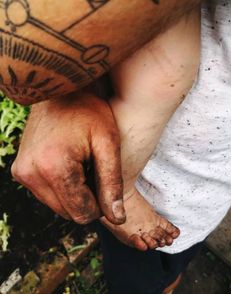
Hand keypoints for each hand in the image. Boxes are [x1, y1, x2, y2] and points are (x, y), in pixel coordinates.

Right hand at [11, 90, 125, 224]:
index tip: (107, 185)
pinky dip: (62, 187)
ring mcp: (22, 172)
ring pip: (57, 205)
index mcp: (54, 167)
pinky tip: (71, 166)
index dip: (101, 205)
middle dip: (87, 200)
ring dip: (74, 194)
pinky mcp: (20, 170)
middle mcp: (30, 173)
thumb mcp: (108, 144)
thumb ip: (112, 183)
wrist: (61, 90)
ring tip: (83, 166)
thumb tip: (118, 220)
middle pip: (68, 212)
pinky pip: (46, 194)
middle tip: (95, 172)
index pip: (82, 212)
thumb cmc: (89, 112)